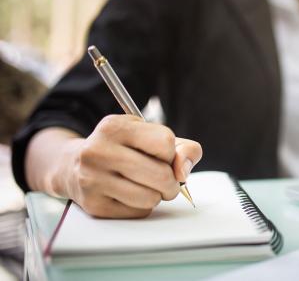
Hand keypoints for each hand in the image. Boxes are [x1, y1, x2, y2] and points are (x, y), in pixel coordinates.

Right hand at [59, 115, 201, 217]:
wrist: (74, 166)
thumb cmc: (123, 149)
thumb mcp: (149, 135)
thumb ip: (181, 148)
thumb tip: (183, 172)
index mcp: (115, 127)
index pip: (164, 142)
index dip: (171, 153)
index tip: (162, 155)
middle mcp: (99, 151)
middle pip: (161, 174)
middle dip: (172, 181)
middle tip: (166, 181)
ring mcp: (93, 179)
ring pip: (151, 198)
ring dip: (157, 196)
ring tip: (147, 186)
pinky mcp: (94, 205)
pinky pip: (138, 212)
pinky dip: (143, 206)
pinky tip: (131, 195)